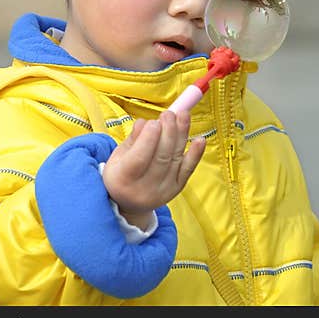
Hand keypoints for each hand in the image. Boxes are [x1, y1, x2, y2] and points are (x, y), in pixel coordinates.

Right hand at [102, 110, 205, 228]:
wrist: (130, 203)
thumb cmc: (121, 173)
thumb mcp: (118, 157)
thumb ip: (132, 140)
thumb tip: (145, 122)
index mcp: (123, 179)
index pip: (139, 159)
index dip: (148, 139)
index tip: (154, 122)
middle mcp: (144, 188)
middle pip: (161, 157)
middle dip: (168, 132)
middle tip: (169, 114)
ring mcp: (163, 190)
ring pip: (175, 159)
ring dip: (181, 134)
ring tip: (183, 115)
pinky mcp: (177, 188)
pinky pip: (189, 169)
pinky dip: (196, 153)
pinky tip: (200, 139)